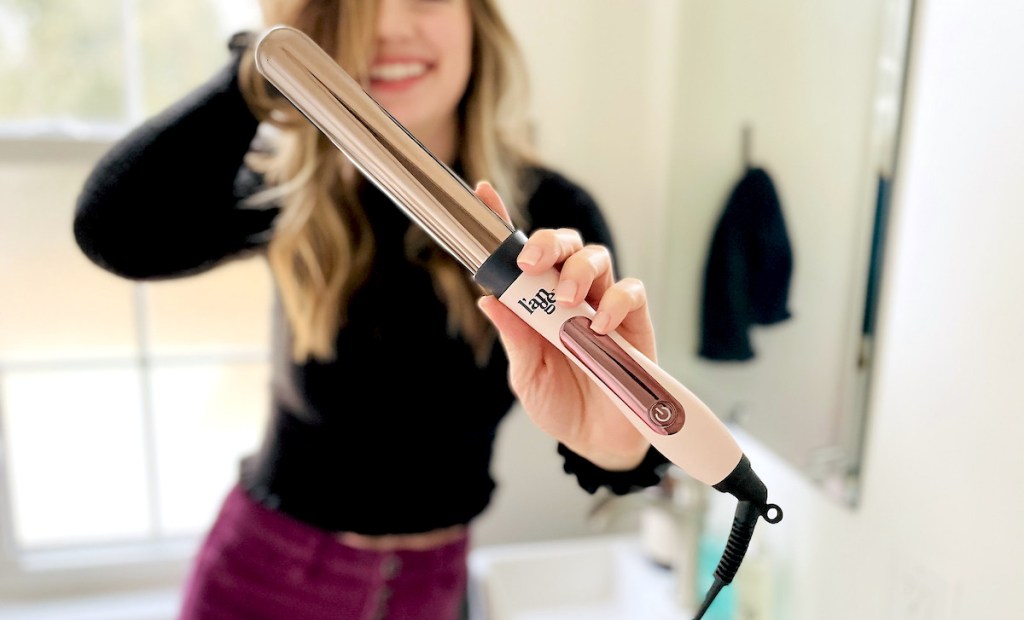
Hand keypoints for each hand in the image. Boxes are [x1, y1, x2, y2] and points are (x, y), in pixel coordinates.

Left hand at [473, 181, 653, 470]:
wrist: (599, 442)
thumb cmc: (561, 405)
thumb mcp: (527, 376)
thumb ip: (515, 338)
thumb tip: (489, 299)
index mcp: (536, 304)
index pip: (521, 255)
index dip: (503, 222)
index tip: (483, 194)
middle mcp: (569, 296)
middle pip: (564, 245)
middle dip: (547, 244)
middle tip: (531, 263)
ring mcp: (602, 305)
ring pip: (597, 258)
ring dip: (577, 271)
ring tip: (565, 301)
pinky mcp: (634, 322)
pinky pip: (629, 293)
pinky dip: (615, 302)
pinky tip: (599, 325)